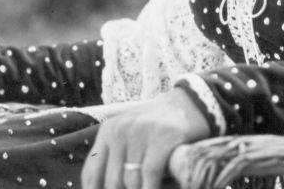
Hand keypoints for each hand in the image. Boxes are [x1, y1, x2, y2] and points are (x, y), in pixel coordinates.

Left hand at [81, 89, 210, 188]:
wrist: (191, 103)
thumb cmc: (159, 127)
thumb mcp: (131, 136)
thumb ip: (117, 158)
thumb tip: (112, 186)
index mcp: (108, 131)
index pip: (91, 173)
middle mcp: (120, 130)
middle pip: (112, 181)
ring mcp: (141, 133)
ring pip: (131, 181)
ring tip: (150, 185)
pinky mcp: (162, 138)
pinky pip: (150, 174)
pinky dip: (152, 188)